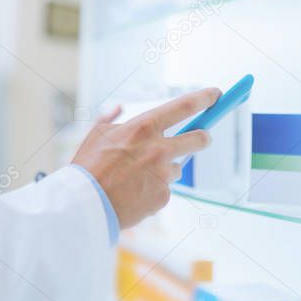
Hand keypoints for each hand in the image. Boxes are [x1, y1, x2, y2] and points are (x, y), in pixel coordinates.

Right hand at [72, 87, 221, 228]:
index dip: (204, 98)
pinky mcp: (164, 196)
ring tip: (138, 177)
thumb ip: (112, 118)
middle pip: (199, 139)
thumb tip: (119, 107)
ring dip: (165, 169)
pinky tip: (134, 193)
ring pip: (177, 168)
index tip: (214, 95)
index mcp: (143, 128)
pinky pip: (165, 189)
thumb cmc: (89, 168)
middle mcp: (159, 149)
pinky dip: (154, 190)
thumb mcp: (96, 134)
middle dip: (204, 137)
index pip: (184, 106)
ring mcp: (164, 174)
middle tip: (202, 138)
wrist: (85, 205)